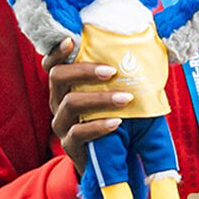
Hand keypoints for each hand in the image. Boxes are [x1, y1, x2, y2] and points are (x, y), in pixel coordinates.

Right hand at [41, 38, 128, 175]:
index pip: (53, 64)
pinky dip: (99, 125)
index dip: (57, 51)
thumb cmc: (114, 117)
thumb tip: (146, 48)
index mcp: (66, 86)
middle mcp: (58, 101)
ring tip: (126, 98)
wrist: (108, 158)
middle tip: (112, 71)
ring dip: (100, 98)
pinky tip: (117, 122)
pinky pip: (78, 132)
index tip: (71, 40)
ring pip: (70, 103)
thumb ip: (117, 75)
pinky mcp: (69, 144)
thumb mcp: (112, 94)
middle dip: (84, 71)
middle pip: (57, 77)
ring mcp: (61, 123)